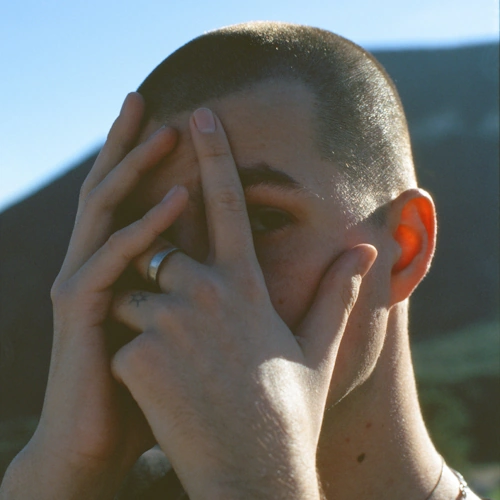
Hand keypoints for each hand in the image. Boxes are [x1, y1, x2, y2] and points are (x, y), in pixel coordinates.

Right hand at [2, 93, 188, 497]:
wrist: (98, 445)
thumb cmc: (144, 387)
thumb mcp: (166, 328)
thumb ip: (184, 292)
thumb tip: (224, 268)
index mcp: (119, 269)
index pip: (131, 199)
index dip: (144, 159)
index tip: (174, 125)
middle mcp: (96, 266)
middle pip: (111, 191)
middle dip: (129, 145)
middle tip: (150, 101)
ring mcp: (85, 286)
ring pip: (107, 212)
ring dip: (136, 169)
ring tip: (168, 130)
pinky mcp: (84, 313)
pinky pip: (114, 260)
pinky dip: (144, 228)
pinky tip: (178, 199)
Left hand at [110, 108, 376, 498]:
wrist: (253, 474)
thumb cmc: (288, 411)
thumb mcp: (319, 349)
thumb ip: (340, 294)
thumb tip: (370, 252)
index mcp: (246, 286)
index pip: (228, 202)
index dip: (214, 154)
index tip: (198, 114)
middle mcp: (205, 293)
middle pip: (157, 250)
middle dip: (156, 269)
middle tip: (176, 312)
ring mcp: (167, 322)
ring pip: (129, 294)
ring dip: (140, 315)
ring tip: (173, 361)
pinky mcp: (136, 354)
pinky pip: (119, 337)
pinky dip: (130, 356)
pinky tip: (161, 392)